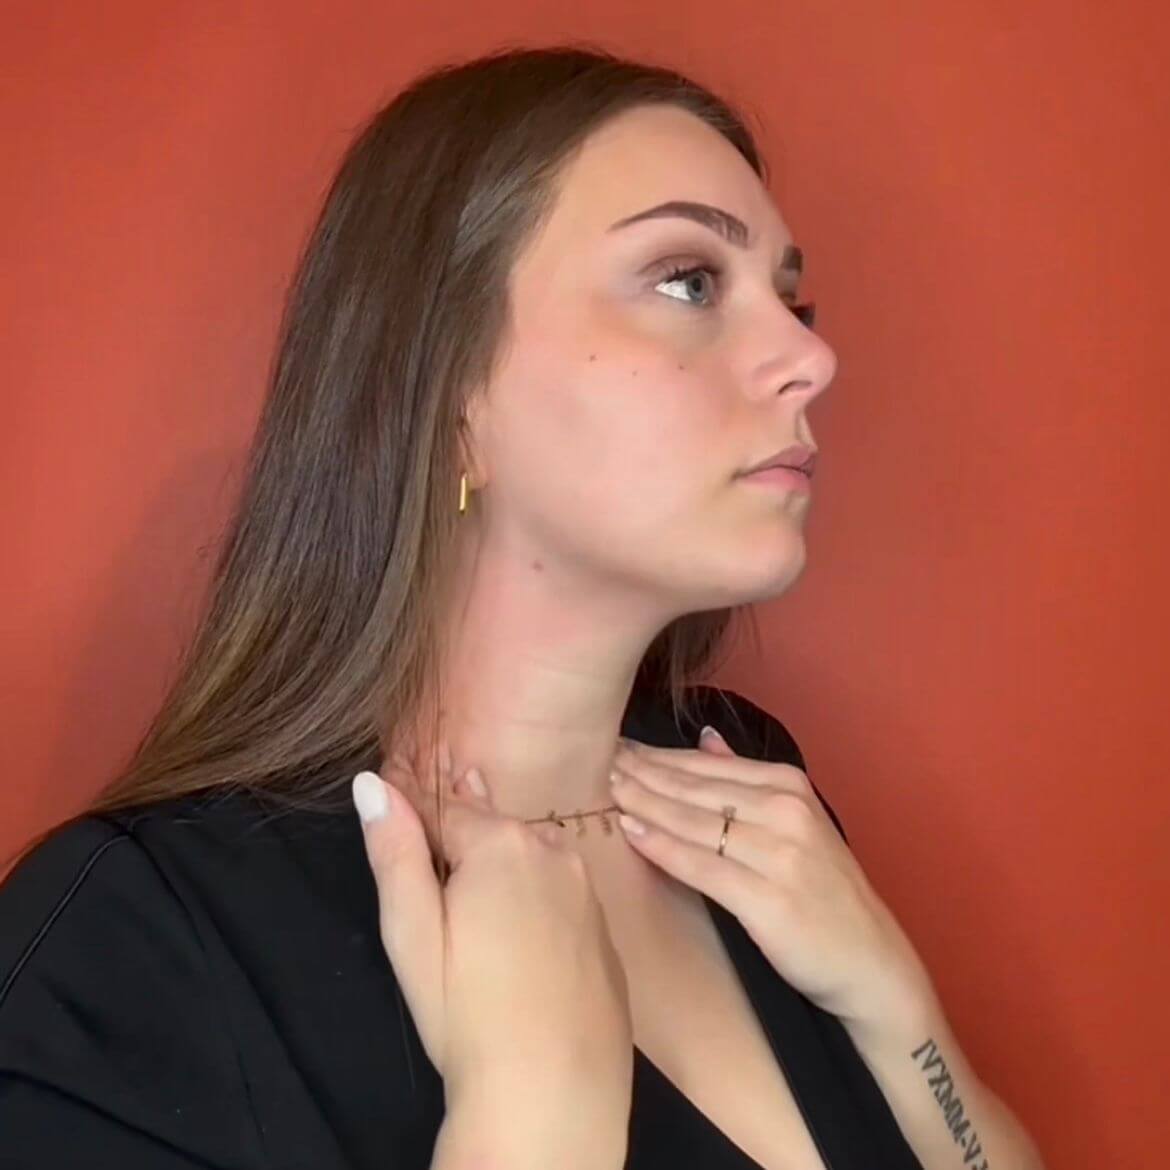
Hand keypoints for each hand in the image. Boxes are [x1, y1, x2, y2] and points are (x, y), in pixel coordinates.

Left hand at [606, 726, 934, 1035]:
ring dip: (645, 803)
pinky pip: (702, 866)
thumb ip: (746, 780)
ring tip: (606, 790)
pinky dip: (663, 847)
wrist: (870, 962)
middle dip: (643, 774)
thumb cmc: (824, 893)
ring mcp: (779, 853)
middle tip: (598, 761)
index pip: (708, 766)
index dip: (658, 757)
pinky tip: (632, 833)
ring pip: (694, 821)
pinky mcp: (768, 898)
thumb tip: (706, 737)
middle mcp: (785, 810)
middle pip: (696, 788)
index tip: (618, 748)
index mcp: (788, 786)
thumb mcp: (795, 823)